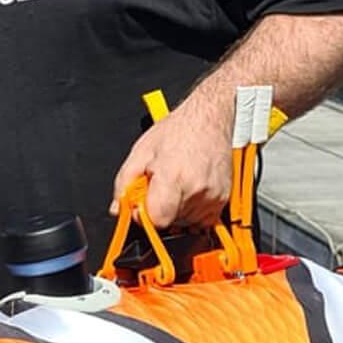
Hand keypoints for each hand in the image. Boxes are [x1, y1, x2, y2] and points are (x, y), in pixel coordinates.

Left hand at [111, 100, 232, 228]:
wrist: (208, 119)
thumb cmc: (178, 130)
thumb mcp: (140, 152)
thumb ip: (124, 183)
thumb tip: (119, 208)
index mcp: (173, 177)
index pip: (156, 220)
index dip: (144, 215)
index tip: (143, 203)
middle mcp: (196, 190)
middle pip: (170, 223)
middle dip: (160, 208)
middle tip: (161, 185)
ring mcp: (212, 197)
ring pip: (185, 223)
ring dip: (176, 210)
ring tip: (177, 184)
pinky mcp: (223, 200)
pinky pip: (202, 220)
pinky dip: (192, 210)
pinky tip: (188, 190)